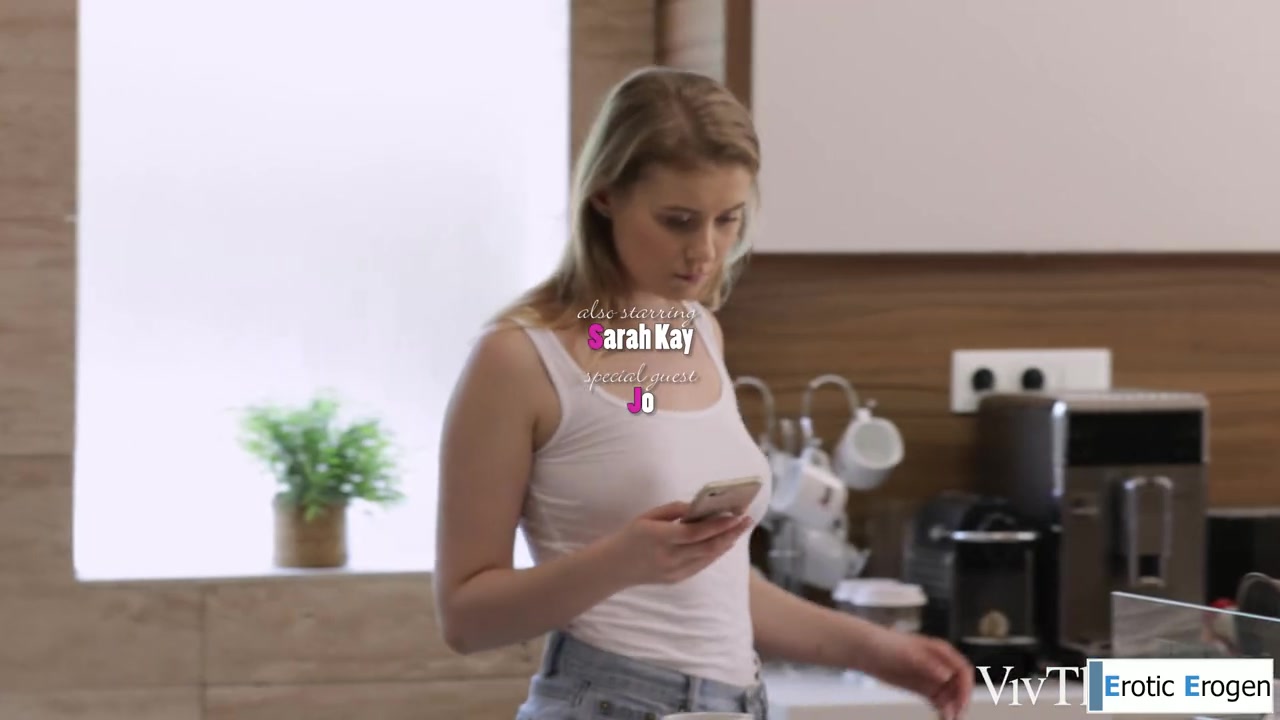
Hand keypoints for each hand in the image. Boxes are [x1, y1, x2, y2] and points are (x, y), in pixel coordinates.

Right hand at [600, 501, 752, 586]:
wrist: (615, 567)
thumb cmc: (631, 536)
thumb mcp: (647, 516)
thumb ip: (674, 510)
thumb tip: (699, 507)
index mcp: (658, 538)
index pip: (695, 533)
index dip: (718, 525)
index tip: (736, 515)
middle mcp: (669, 557)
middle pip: (708, 547)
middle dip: (730, 533)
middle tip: (747, 521)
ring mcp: (674, 572)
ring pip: (708, 557)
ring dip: (727, 543)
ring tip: (740, 529)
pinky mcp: (677, 579)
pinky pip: (702, 564)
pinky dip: (715, 552)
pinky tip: (724, 541)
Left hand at [862, 628, 973, 719]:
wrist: (867, 650)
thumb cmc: (887, 645)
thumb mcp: (908, 653)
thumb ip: (928, 664)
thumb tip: (947, 675)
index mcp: (941, 652)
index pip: (962, 670)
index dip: (966, 687)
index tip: (961, 704)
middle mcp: (940, 665)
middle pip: (959, 686)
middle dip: (960, 702)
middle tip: (956, 718)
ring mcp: (933, 678)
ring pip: (951, 696)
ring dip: (953, 709)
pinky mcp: (924, 688)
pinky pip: (939, 701)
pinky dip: (943, 711)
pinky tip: (943, 718)